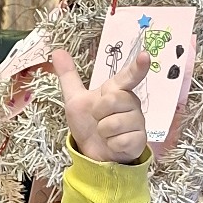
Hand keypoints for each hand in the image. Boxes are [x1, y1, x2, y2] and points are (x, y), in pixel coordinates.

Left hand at [51, 48, 149, 163]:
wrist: (92, 152)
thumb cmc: (88, 124)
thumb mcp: (75, 100)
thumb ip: (68, 76)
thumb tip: (57, 51)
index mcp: (117, 90)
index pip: (129, 76)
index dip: (138, 66)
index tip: (145, 56)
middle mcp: (131, 103)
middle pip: (113, 100)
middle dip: (98, 113)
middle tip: (98, 119)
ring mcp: (137, 121)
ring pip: (115, 123)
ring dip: (103, 131)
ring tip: (106, 133)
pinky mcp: (140, 140)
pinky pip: (122, 140)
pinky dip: (111, 144)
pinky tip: (113, 144)